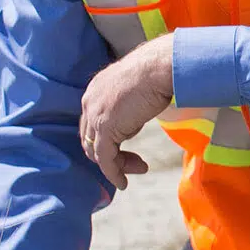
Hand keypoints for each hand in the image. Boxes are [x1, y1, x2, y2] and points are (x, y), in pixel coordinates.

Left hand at [79, 33, 174, 190]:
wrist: (160, 66)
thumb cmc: (158, 70)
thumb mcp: (138, 87)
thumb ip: (130, 102)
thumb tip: (139, 112)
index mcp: (95, 90)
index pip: (92, 123)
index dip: (107, 140)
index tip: (128, 148)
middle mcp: (89, 102)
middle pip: (90, 139)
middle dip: (110, 155)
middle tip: (136, 162)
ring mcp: (95, 115)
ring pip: (97, 151)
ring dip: (116, 165)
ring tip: (138, 168)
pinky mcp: (105, 129)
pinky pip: (106, 159)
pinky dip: (114, 173)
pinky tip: (124, 183)